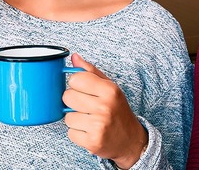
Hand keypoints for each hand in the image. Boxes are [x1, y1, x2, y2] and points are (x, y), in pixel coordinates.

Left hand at [63, 53, 147, 168]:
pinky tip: (89, 131)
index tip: (83, 89)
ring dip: (75, 119)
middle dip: (73, 101)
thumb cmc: (118, 110)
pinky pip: (70, 133)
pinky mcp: (92, 141)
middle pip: (68, 96)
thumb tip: (74, 57)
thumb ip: (91, 72)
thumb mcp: (110, 87)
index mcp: (109, 90)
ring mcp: (98, 125)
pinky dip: (77, 133)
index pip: (76, 79)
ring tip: (89, 119)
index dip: (76, 84)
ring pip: (67, 116)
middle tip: (86, 106)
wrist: (131, 140)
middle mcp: (105, 107)